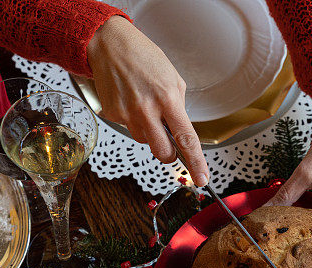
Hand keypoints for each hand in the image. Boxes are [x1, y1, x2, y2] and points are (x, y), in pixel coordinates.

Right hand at [87, 16, 208, 185]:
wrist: (110, 45)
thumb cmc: (143, 57)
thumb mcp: (173, 77)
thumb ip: (178, 106)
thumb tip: (179, 131)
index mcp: (167, 98)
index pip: (186, 138)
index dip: (195, 162)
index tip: (201, 178)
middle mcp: (146, 109)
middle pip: (163, 152)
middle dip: (170, 154)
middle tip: (170, 145)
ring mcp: (127, 114)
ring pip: (144, 141)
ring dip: (149, 132)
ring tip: (145, 106)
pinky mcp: (112, 115)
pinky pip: (129, 129)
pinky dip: (133, 120)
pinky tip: (131, 101)